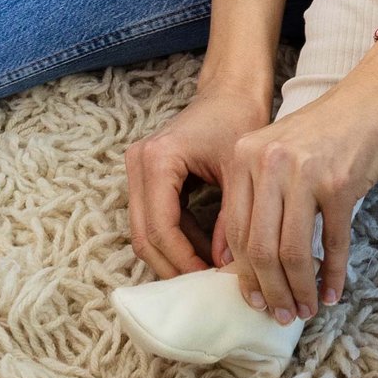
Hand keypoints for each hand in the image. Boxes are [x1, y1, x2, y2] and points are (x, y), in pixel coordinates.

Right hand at [123, 85, 271, 278]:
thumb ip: (230, 219)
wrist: (232, 89)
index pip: (161, 228)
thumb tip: (224, 267)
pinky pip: (156, 219)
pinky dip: (177, 240)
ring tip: (208, 275)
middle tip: (205, 288)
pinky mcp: (147, 176)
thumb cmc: (239, 118)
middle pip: (145, 236)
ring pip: (147, 232)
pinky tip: (206, 253)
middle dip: (174, 266)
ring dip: (174, 257)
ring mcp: (138, 170)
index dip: (184, 260)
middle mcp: (138, 164)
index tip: (211, 280)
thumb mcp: (238, 172)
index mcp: (157, 160)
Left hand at [221, 49, 377, 321]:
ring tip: (307, 309)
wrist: (377, 94)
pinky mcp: (340, 183)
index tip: (255, 300)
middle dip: (271, 291)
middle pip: (259, 248)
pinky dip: (334, 274)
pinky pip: (333, 242)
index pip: (235, 230)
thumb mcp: (280, 152)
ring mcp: (304, 172)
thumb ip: (262, 195)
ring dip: (300, 290)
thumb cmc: (329, 128)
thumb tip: (254, 265)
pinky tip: (334, 291)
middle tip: (281, 315)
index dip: (245, 274)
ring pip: (292, 252)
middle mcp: (268, 162)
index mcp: (244, 155)